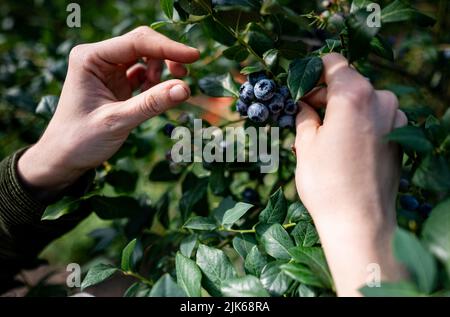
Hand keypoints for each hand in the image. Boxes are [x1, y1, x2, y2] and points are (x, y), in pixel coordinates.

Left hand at [18, 26, 199, 198]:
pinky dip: (155, 83)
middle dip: (166, 57)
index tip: (194, 56)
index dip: (167, 48)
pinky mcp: (117, 83)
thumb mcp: (117, 121)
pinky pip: (143, 74)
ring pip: (145, 58)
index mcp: (90, 58)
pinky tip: (157, 96)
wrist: (63, 158)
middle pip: (142, 45)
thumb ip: (151, 104)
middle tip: (185, 75)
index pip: (136, 42)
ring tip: (166, 92)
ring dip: (162, 70)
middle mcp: (99, 58)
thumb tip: (185, 89)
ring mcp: (108, 70)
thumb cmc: (80, 140)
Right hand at [295, 53, 407, 295]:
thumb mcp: (305, 144)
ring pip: (362, 102)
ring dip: (341, 110)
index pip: (334, 63)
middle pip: (348, 83)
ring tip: (319, 134)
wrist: (359, 223)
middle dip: (324, 94)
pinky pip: (375, 119)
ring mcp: (396, 121)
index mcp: (354, 95)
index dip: (313, 72)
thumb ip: (304, 114)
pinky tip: (340, 145)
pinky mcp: (401, 139)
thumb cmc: (326, 183)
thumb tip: (302, 104)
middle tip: (302, 113)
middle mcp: (381, 101)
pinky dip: (357, 123)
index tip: (300, 87)